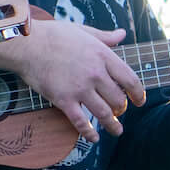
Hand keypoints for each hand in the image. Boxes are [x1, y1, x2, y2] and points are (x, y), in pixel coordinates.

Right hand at [0, 18, 145, 140]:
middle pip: (118, 99)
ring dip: (113, 125)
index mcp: (103, 56)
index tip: (140, 101)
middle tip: (120, 111)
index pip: (130, 79)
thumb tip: (122, 33)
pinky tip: (94, 138)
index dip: (138, 93)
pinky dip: (89, 133)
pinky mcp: (64, 100)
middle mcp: (95, 74)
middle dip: (122, 108)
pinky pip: (81, 122)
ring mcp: (80, 88)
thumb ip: (105, 36)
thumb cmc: (55, 35)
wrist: (28, 44)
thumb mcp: (84, 31)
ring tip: (117, 130)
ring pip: (104, 113)